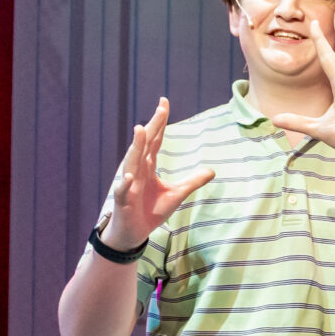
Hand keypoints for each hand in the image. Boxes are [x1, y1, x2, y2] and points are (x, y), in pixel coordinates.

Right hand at [99, 97, 215, 250]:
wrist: (133, 233)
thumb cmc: (150, 211)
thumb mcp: (177, 194)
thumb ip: (192, 181)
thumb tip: (211, 170)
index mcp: (148, 166)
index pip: (155, 140)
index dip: (160, 122)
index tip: (164, 102)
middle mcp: (136, 170)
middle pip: (145, 144)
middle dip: (152, 126)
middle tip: (161, 108)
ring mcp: (128, 184)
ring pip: (131, 162)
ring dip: (136, 146)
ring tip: (141, 129)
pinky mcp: (123, 201)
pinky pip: (123, 190)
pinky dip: (124, 183)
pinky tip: (128, 175)